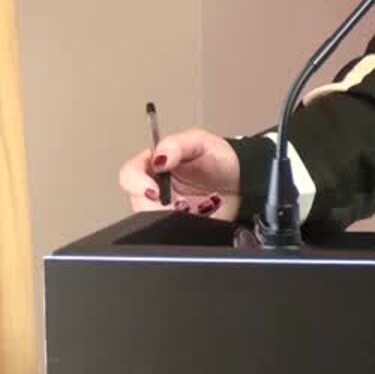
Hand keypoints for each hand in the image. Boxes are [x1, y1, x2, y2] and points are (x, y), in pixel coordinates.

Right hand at [117, 127, 241, 220]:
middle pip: (136, 201)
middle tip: (173, 202)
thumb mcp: (200, 142)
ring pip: (150, 219)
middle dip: (152, 204)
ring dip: (168, 215)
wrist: (244, 182)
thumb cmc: (221, 159)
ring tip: (189, 207)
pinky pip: (169, 231)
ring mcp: (167, 209)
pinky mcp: (178, 225)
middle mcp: (156, 188)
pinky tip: (195, 215)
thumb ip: (177, 144)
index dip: (136, 182)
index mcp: (155, 164)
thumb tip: (158, 157)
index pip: (130, 174)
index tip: (153, 188)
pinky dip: (180, 225)